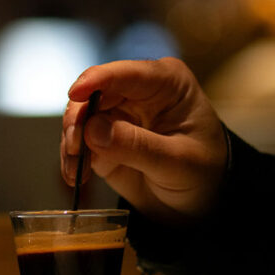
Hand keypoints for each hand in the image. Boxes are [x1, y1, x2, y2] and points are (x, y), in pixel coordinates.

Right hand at [60, 58, 227, 220]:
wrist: (200, 201)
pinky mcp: (103, 137)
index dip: (97, 80)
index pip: (126, 74)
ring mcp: (117, 114)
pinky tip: (76, 177)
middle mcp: (136, 92)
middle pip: (93, 94)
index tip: (76, 94)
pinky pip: (77, 141)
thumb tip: (93, 130)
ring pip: (79, 118)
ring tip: (76, 171)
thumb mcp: (178, 162)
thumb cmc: (203, 171)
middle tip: (74, 148)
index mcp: (166, 83)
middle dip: (78, 121)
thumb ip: (138, 145)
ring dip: (72, 143)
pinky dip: (72, 158)